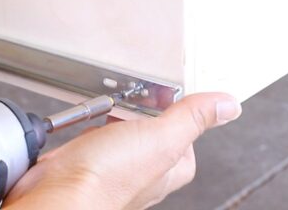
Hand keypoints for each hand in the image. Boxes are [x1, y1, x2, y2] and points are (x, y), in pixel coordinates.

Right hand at [3, 93, 241, 209]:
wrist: (58, 193)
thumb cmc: (108, 179)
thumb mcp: (162, 138)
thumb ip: (193, 119)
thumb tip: (228, 106)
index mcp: (167, 170)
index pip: (187, 142)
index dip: (182, 116)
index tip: (175, 95)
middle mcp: (140, 173)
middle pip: (151, 135)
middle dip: (143, 111)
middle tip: (139, 93)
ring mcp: (110, 168)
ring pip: (119, 135)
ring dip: (114, 115)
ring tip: (111, 101)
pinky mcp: (82, 162)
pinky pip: (89, 137)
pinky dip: (87, 123)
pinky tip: (84, 118)